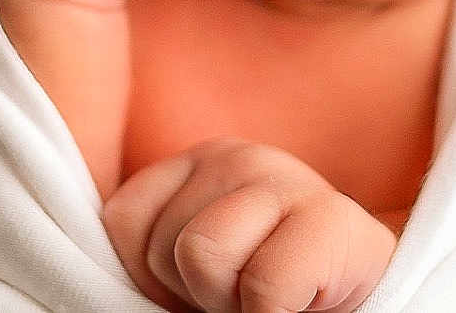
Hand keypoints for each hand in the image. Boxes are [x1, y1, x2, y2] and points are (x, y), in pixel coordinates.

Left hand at [102, 138, 396, 312]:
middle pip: (161, 242)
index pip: (123, 222)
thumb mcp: (199, 265)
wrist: (361, 304)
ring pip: (203, 255)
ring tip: (269, 299)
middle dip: (193, 292)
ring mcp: (289, 179)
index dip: (147, 278)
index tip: (195, 293)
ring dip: (231, 302)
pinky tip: (302, 303)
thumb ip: (156, 249)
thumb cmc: (267, 299)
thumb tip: (94, 279)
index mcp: (198, 166)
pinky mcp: (333, 219)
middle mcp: (239, 157)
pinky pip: (265, 285)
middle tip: (243, 298)